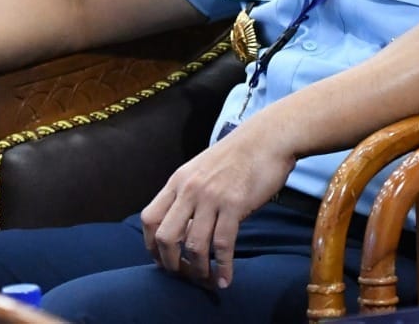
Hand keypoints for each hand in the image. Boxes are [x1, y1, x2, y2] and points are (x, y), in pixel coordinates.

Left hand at [140, 118, 294, 288]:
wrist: (269, 137)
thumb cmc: (240, 154)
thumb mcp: (203, 169)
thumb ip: (189, 193)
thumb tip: (185, 227)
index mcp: (178, 180)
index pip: (150, 219)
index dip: (151, 246)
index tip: (162, 260)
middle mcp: (189, 189)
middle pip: (166, 237)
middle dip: (170, 264)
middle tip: (182, 275)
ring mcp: (211, 197)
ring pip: (194, 245)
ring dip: (198, 271)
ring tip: (206, 281)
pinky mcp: (234, 204)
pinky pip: (222, 244)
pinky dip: (223, 267)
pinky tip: (226, 279)